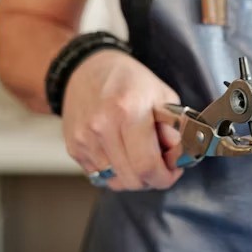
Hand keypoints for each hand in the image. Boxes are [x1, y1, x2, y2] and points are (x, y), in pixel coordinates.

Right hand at [62, 49, 182, 190]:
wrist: (87, 69)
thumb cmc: (129, 81)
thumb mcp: (162, 96)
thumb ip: (174, 128)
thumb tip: (177, 157)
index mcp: (128, 111)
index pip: (146, 164)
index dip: (164, 177)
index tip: (173, 171)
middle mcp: (102, 127)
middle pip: (131, 179)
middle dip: (152, 178)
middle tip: (161, 164)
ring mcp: (84, 139)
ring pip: (115, 181)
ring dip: (133, 177)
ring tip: (141, 157)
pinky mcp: (73, 148)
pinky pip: (99, 176)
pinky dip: (116, 172)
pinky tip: (123, 154)